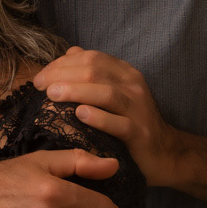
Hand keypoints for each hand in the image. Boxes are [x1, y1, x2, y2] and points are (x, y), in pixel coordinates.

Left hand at [36, 48, 206, 207]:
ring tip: (52, 95)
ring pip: (106, 92)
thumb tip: (70, 53)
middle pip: (95, 70)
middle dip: (63, 75)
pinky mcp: (140, 133)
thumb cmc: (131, 123)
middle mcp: (133, 86)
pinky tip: (80, 115)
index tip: (40, 78)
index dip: (62, 64)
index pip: (91, 57)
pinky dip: (98, 117)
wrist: (165, 154)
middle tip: (40, 86)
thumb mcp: (114, 93)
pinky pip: (118, 123)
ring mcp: (138, 109)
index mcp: (125, 73)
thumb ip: (94, 72)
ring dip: (76, 91)